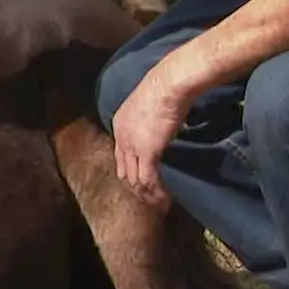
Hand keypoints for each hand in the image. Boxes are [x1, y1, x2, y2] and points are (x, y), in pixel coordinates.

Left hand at [111, 62, 192, 209]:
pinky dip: (156, 193)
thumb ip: (152, 117)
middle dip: (136, 188)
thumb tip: (165, 122)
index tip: (143, 181)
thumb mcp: (151, 103)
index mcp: (120, 125)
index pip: (121, 156)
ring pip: (135, 180)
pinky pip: (149, 180)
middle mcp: (121, 138)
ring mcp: (132, 147)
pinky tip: (165, 202)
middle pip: (124, 171)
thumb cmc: (166, 85)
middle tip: (150, 200)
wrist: (169, 83)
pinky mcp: (147, 153)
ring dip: (147, 195)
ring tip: (159, 206)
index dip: (131, 170)